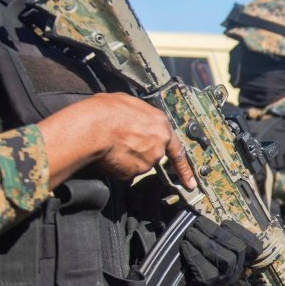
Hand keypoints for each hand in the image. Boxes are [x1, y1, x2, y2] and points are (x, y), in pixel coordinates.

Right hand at [40, 92, 195, 189]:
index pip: (177, 149)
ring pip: (137, 163)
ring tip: (111, 144)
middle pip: (151, 153)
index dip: (183, 167)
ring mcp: (148, 160)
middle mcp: (159, 144)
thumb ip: (140, 117)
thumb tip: (134, 120)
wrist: (93, 127)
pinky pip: (125, 171)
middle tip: (121, 142)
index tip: (191, 181)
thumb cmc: (107, 111)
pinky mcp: (134, 172)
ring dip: (126, 158)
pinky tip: (108, 155)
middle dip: (138, 151)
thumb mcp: (129, 104)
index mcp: (161, 124)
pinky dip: (117, 166)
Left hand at [180, 216, 262, 285]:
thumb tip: (215, 216)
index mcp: (238, 259)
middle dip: (217, 232)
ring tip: (189, 233)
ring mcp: (222, 282)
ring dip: (205, 242)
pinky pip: (208, 273)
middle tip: (197, 223)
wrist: (171, 278)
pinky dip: (195, 256)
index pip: (254, 247)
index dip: (242, 232)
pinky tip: (185, 246)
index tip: (223, 223)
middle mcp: (234, 272)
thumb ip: (216, 233)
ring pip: (225, 260)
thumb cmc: (190, 254)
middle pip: (239, 249)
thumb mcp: (207, 242)